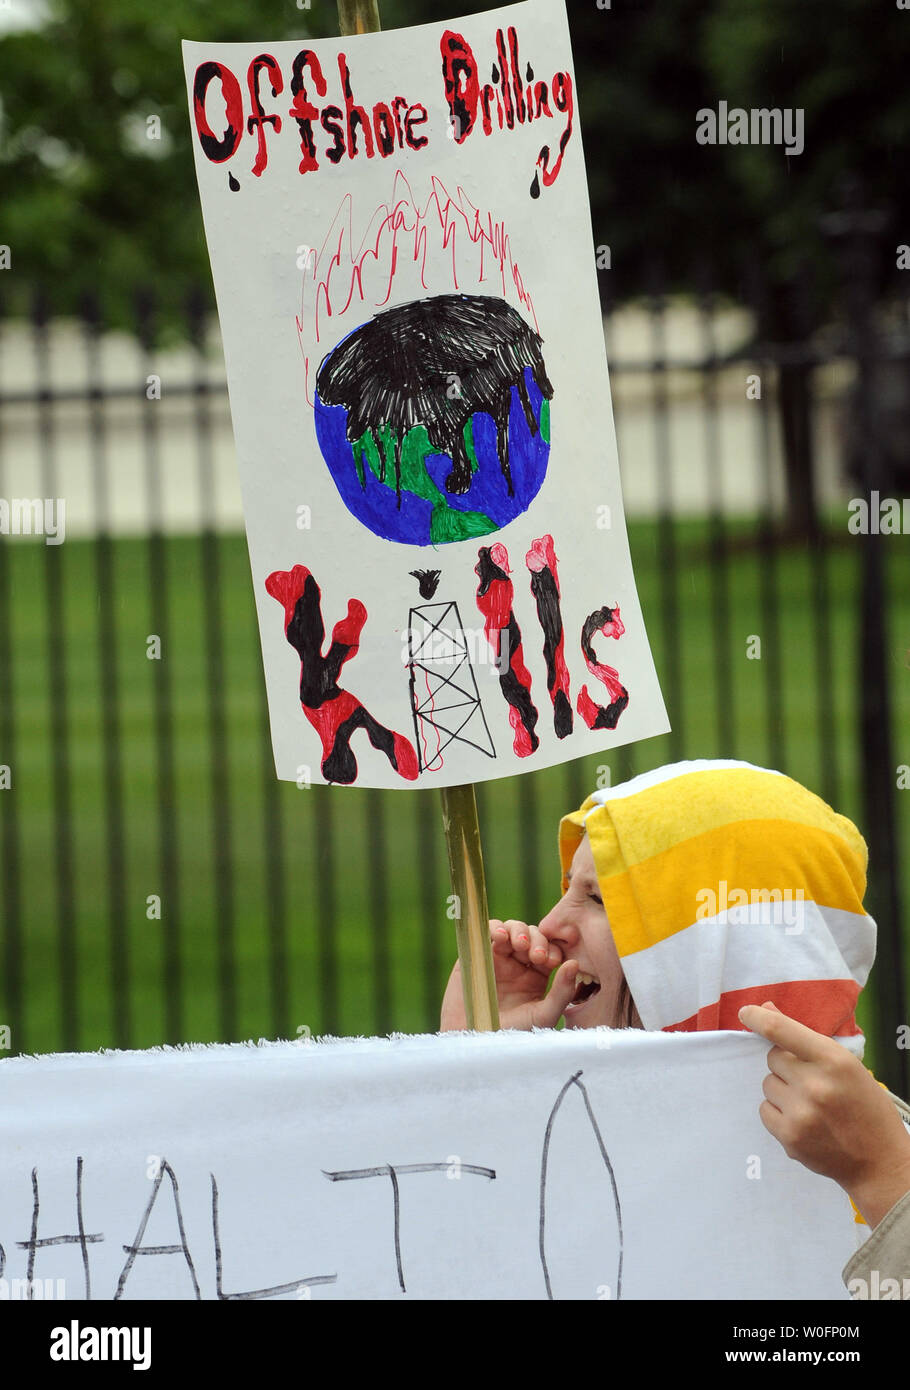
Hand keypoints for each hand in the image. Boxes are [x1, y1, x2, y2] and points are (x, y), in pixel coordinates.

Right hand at [440, 918, 578, 1031]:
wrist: (477, 1041)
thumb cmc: (513, 1034)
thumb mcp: (544, 1016)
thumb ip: (562, 992)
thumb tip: (575, 963)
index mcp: (538, 976)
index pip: (549, 950)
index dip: (552, 949)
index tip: (552, 961)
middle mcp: (519, 964)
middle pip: (532, 936)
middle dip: (537, 940)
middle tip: (536, 955)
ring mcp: (498, 957)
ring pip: (512, 930)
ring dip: (518, 931)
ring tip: (520, 944)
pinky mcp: (478, 954)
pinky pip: (487, 933)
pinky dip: (494, 928)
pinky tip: (499, 936)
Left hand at [739, 1000, 909, 1226]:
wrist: (879, 1161)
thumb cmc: (864, 1106)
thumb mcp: (846, 1065)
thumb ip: (805, 1039)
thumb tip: (766, 1010)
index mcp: (833, 1060)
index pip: (782, 1031)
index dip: (758, 1019)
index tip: (746, 1013)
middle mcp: (814, 1085)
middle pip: (773, 1058)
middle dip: (786, 1065)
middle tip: (810, 1081)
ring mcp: (800, 1113)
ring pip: (768, 1084)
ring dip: (783, 1090)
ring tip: (810, 1104)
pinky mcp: (790, 1137)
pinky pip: (765, 1110)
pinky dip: (778, 1113)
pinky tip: (803, 1120)